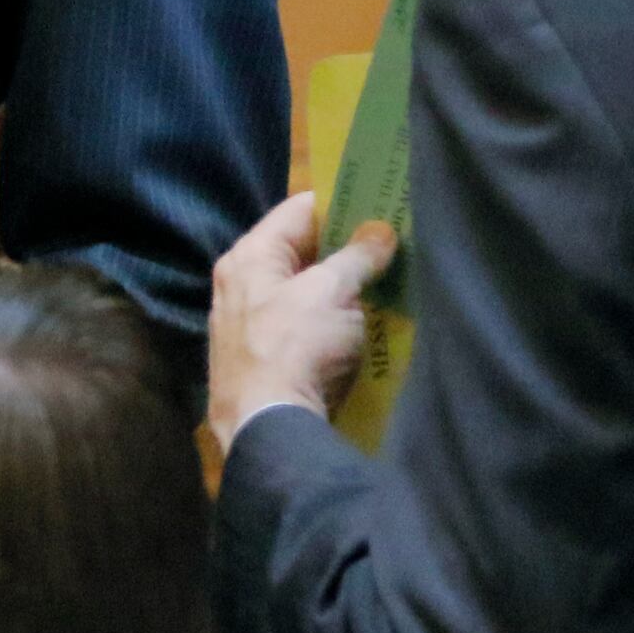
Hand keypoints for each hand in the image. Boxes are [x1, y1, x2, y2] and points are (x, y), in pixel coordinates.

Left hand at [208, 191, 397, 444]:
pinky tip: (364, 328)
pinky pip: (304, 328)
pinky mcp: (263, 362)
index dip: (342, 202)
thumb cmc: (294, 346)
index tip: (381, 203)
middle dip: (347, 249)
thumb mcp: (332, 292)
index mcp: (250, 257)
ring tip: (387, 284)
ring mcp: (249, 327)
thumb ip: (357, 256)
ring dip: (343, 291)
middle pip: (302, 252)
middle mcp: (241, 285)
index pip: (300, 209)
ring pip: (306, 293)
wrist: (269, 430)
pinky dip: (332, 324)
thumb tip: (380, 231)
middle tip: (392, 244)